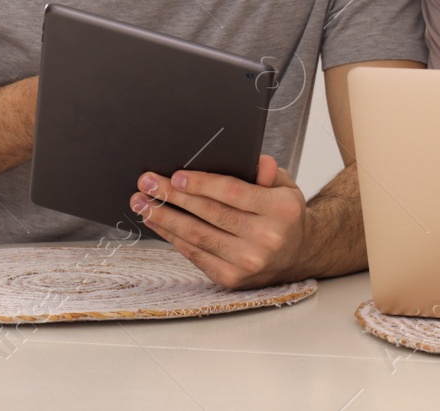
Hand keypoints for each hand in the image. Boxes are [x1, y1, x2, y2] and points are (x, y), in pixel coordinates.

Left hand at [131, 155, 307, 289]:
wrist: (297, 254)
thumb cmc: (284, 214)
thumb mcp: (285, 186)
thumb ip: (268, 172)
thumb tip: (256, 160)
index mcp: (280, 210)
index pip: (233, 193)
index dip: (201, 184)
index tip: (176, 176)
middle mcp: (265, 238)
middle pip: (209, 213)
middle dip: (173, 196)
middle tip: (147, 183)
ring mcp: (247, 261)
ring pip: (197, 236)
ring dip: (165, 218)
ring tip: (142, 203)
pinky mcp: (231, 278)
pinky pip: (195, 254)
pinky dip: (173, 237)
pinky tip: (158, 223)